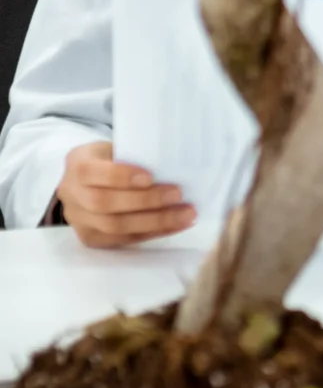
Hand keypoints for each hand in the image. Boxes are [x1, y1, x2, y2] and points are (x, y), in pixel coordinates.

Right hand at [57, 142, 194, 246]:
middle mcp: (71, 194)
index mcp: (76, 164)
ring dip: (154, 222)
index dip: (120, 177)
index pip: (91, 173)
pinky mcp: (90, 238)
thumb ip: (133, 155)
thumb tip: (172, 165)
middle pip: (104, 204)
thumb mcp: (114, 147)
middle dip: (145, 201)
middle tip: (178, 195)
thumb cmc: (109, 160)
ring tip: (185, 214)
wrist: (86, 181)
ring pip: (114, 227)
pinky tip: (175, 225)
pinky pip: (122, 240)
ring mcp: (78, 220)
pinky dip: (152, 233)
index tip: (151, 177)